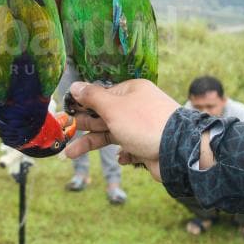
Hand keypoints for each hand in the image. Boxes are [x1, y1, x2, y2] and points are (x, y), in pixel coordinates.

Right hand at [63, 79, 178, 181]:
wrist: (178, 150)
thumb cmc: (144, 124)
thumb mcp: (113, 107)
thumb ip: (92, 97)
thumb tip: (75, 85)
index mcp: (131, 91)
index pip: (102, 94)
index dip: (84, 104)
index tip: (68, 112)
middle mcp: (137, 107)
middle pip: (104, 115)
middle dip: (84, 126)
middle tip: (65, 134)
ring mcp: (143, 126)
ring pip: (112, 133)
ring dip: (93, 143)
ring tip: (70, 154)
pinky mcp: (148, 145)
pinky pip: (129, 148)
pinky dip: (123, 153)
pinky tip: (121, 158)